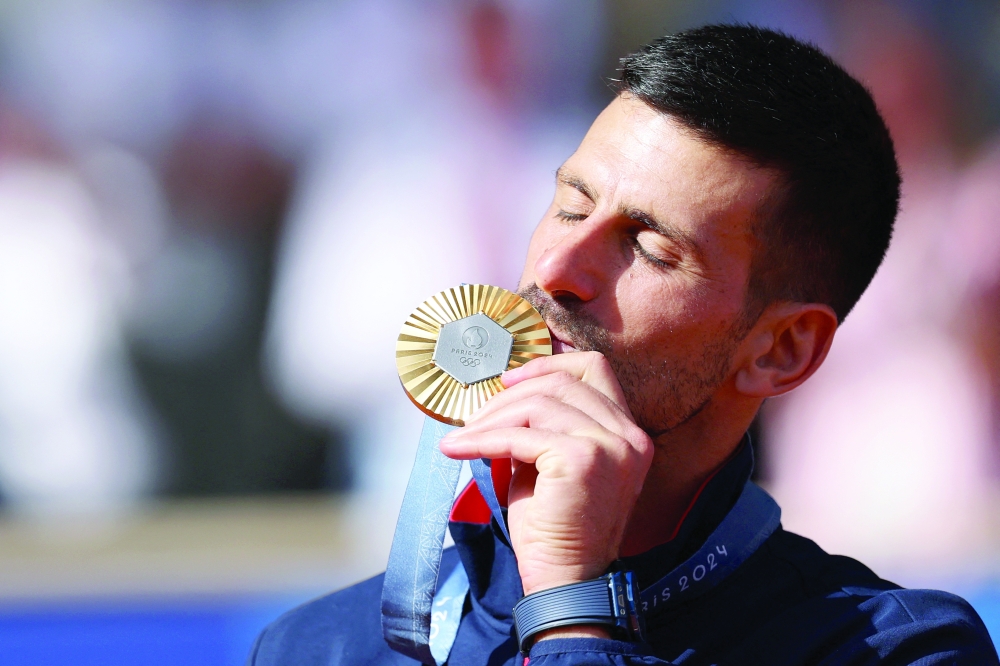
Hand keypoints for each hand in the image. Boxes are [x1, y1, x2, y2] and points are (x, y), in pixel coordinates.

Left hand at [439, 352, 653, 595]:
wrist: (565, 580)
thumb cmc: (555, 528)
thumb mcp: (552, 463)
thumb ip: (545, 427)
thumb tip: (506, 396)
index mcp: (628, 433)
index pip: (595, 369)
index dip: (550, 364)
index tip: (511, 379)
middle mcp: (628, 435)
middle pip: (563, 381)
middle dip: (510, 394)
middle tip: (474, 415)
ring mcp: (609, 446)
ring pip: (538, 404)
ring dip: (491, 419)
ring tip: (463, 437)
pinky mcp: (582, 460)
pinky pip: (519, 436)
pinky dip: (483, 440)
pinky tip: (459, 449)